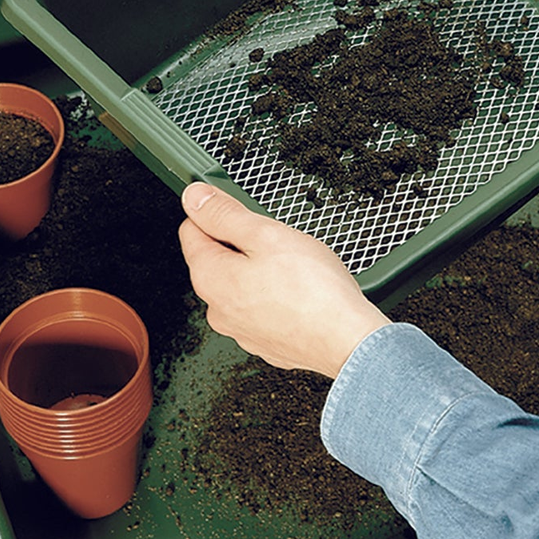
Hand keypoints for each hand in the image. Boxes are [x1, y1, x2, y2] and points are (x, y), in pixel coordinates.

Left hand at [177, 183, 389, 377]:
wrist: (347, 340)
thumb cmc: (313, 290)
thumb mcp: (266, 235)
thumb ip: (224, 214)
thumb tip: (194, 197)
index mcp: (210, 278)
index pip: (191, 230)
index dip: (217, 212)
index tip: (243, 209)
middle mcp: (217, 309)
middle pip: (217, 258)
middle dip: (243, 242)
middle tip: (278, 240)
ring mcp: (241, 329)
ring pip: (241, 283)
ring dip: (260, 268)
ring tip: (294, 267)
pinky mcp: (265, 341)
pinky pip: (261, 306)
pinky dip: (275, 294)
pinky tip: (299, 291)